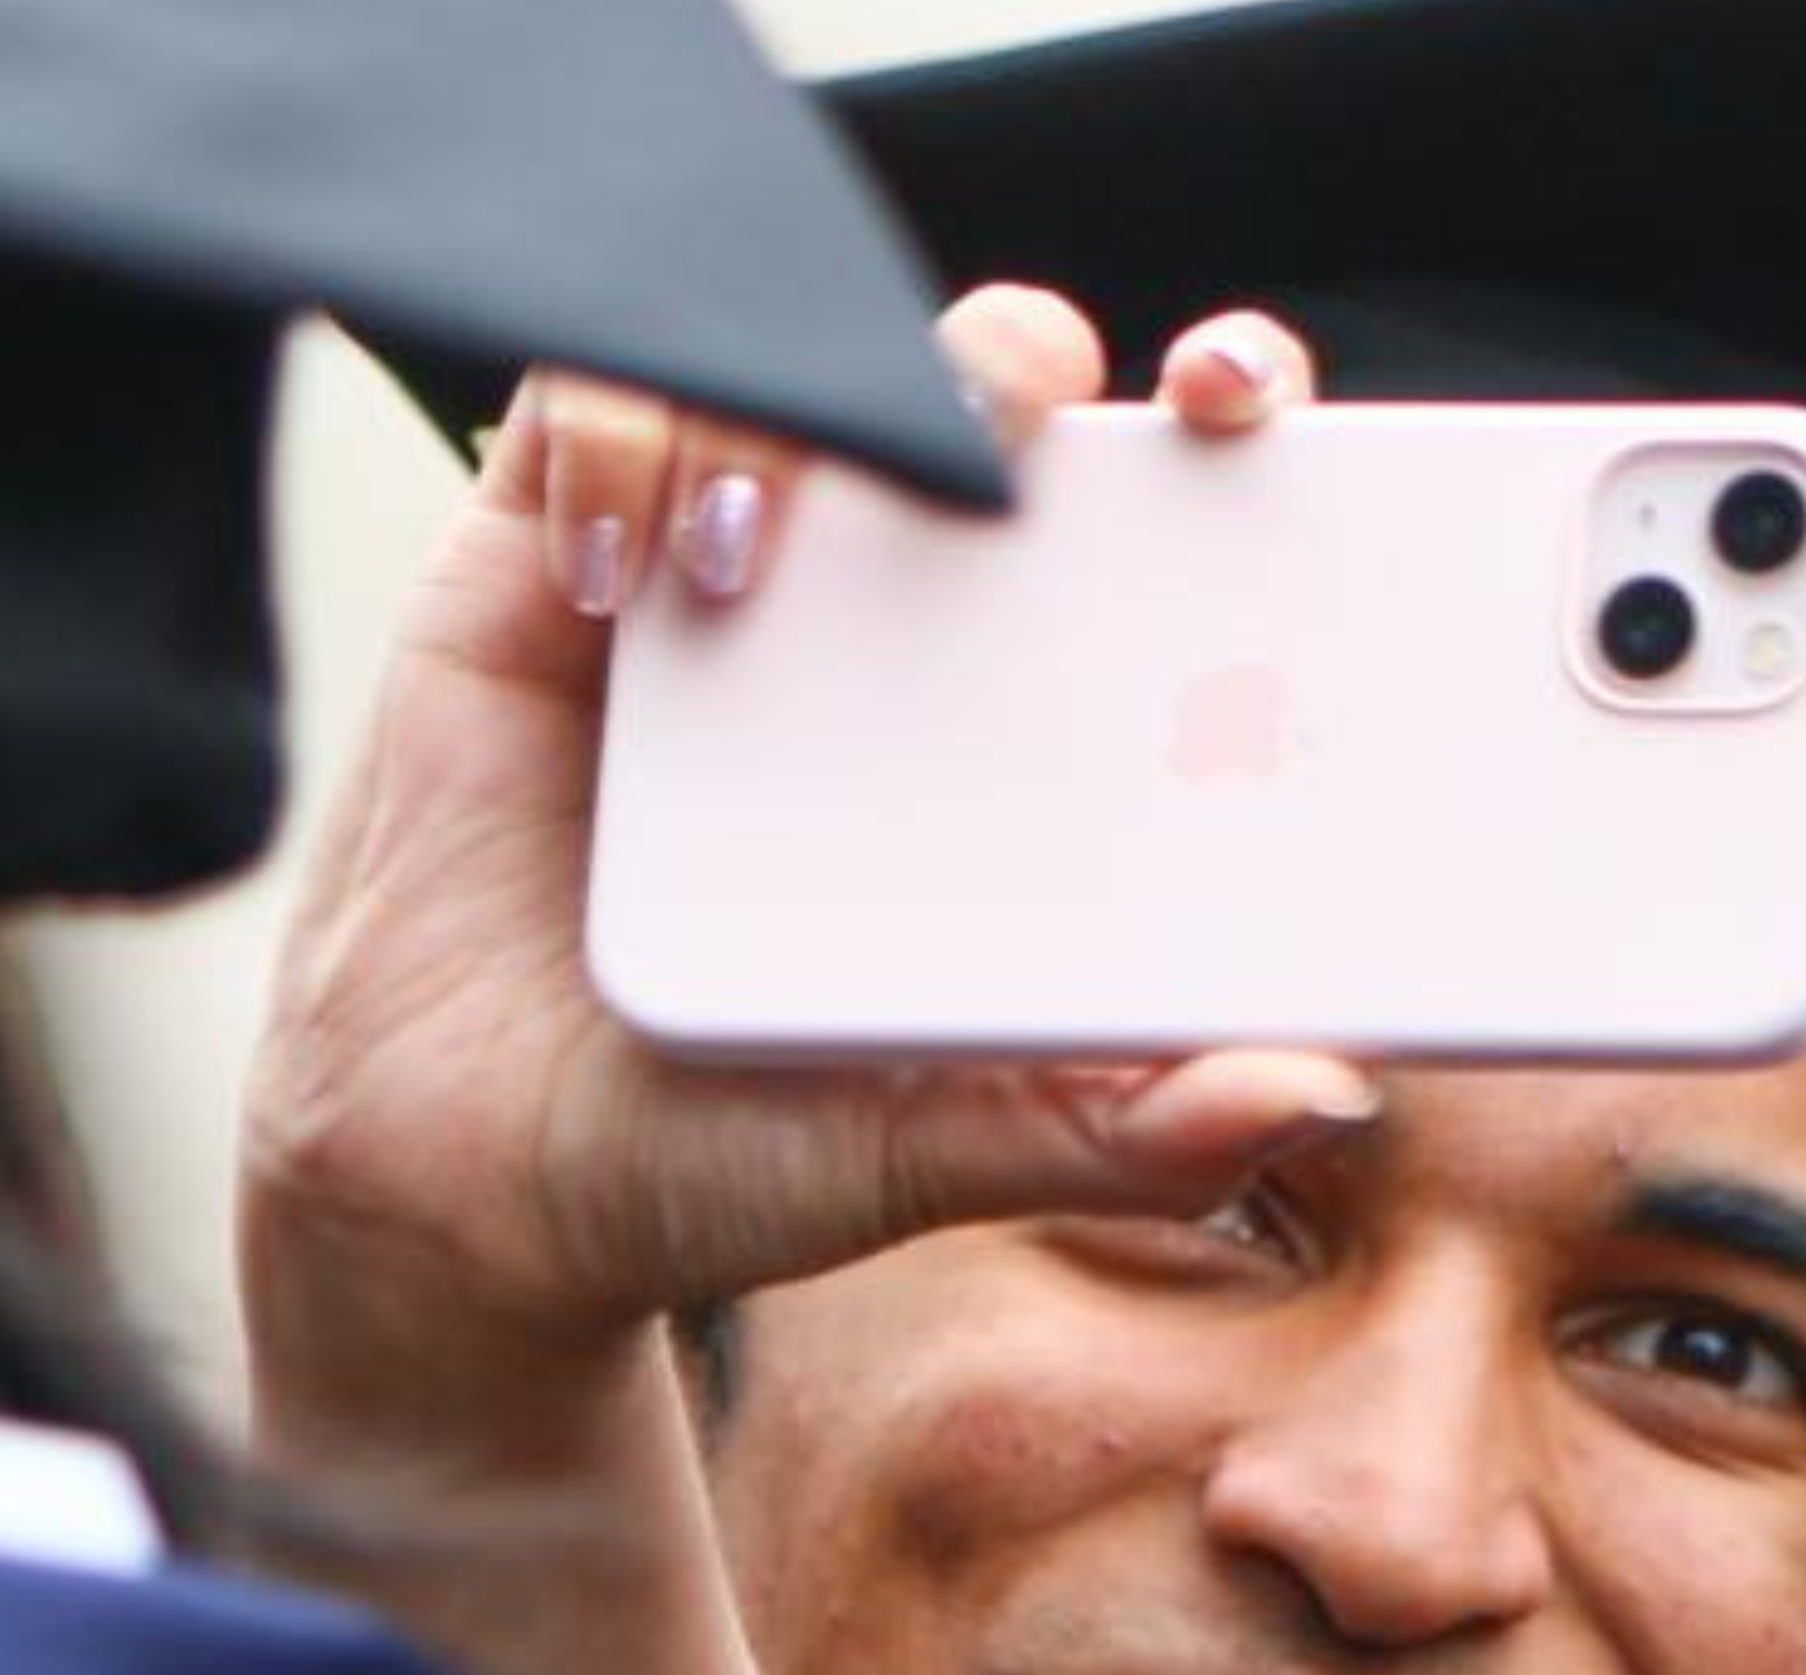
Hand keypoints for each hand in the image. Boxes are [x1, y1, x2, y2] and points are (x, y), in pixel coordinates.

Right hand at [245, 289, 1364, 1413]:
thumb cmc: (725, 1153)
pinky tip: (613, 573)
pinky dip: (618, 443)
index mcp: (1029, 715)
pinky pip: (591, 409)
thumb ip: (1123, 1128)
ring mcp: (722, 573)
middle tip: (1024, 414)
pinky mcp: (546, 563)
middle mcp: (890, 614)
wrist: (480, 1188)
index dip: (1217, 412)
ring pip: (793, 365)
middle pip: (987, 391)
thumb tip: (1325, 1096)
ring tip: (746, 566)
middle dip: (1015, 354)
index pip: (1158, 511)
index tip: (1235, 407)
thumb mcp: (941, 1149)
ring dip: (791, 409)